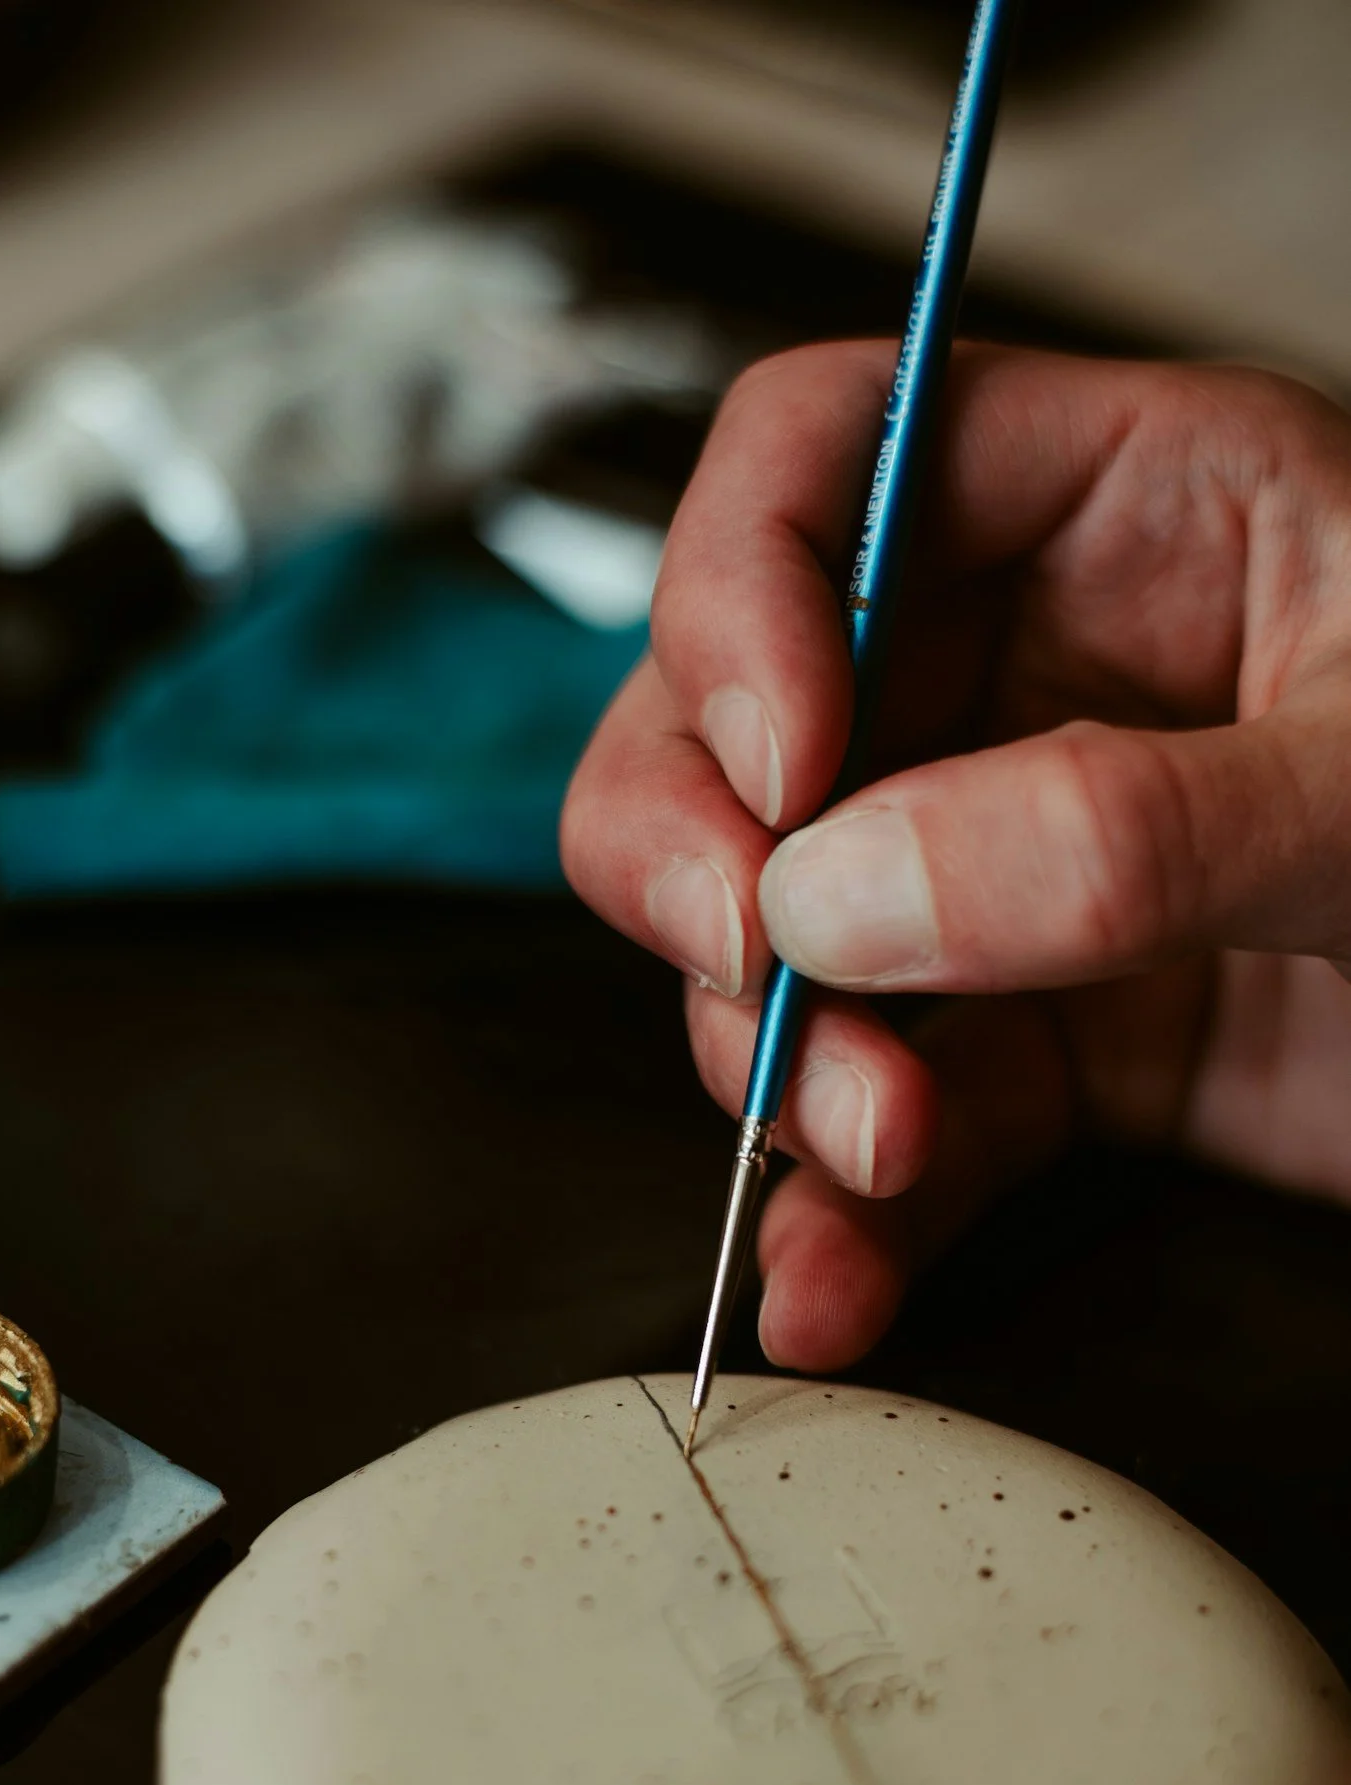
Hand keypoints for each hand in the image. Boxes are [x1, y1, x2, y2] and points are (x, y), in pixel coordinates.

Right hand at [562, 347, 1350, 1369]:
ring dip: (780, 1067)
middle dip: (701, 868)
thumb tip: (839, 897)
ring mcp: (1016, 873)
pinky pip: (885, 1113)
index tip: (780, 766)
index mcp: (1126, 510)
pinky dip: (839, 1209)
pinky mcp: (1045, 1047)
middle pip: (730, 723)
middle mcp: (1030, 678)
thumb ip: (1124, 827)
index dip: (742, 594)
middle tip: (748, 981)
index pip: (818, 461)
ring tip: (878, 1150)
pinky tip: (828, 1280)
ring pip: (776, 944)